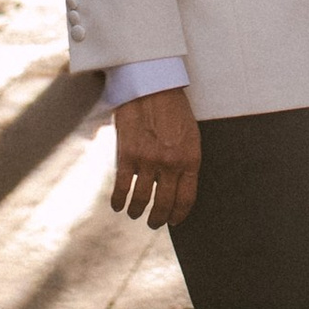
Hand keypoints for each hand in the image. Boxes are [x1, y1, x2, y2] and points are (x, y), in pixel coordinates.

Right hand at [109, 83, 199, 229]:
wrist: (152, 85)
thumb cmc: (173, 108)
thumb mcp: (190, 135)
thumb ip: (185, 160)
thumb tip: (176, 185)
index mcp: (190, 159)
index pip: (186, 198)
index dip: (179, 214)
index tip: (174, 220)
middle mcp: (170, 164)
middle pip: (164, 204)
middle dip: (158, 219)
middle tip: (154, 223)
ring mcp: (148, 160)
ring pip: (142, 200)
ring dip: (137, 211)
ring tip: (135, 213)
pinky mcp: (127, 155)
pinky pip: (122, 187)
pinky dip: (119, 201)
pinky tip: (118, 205)